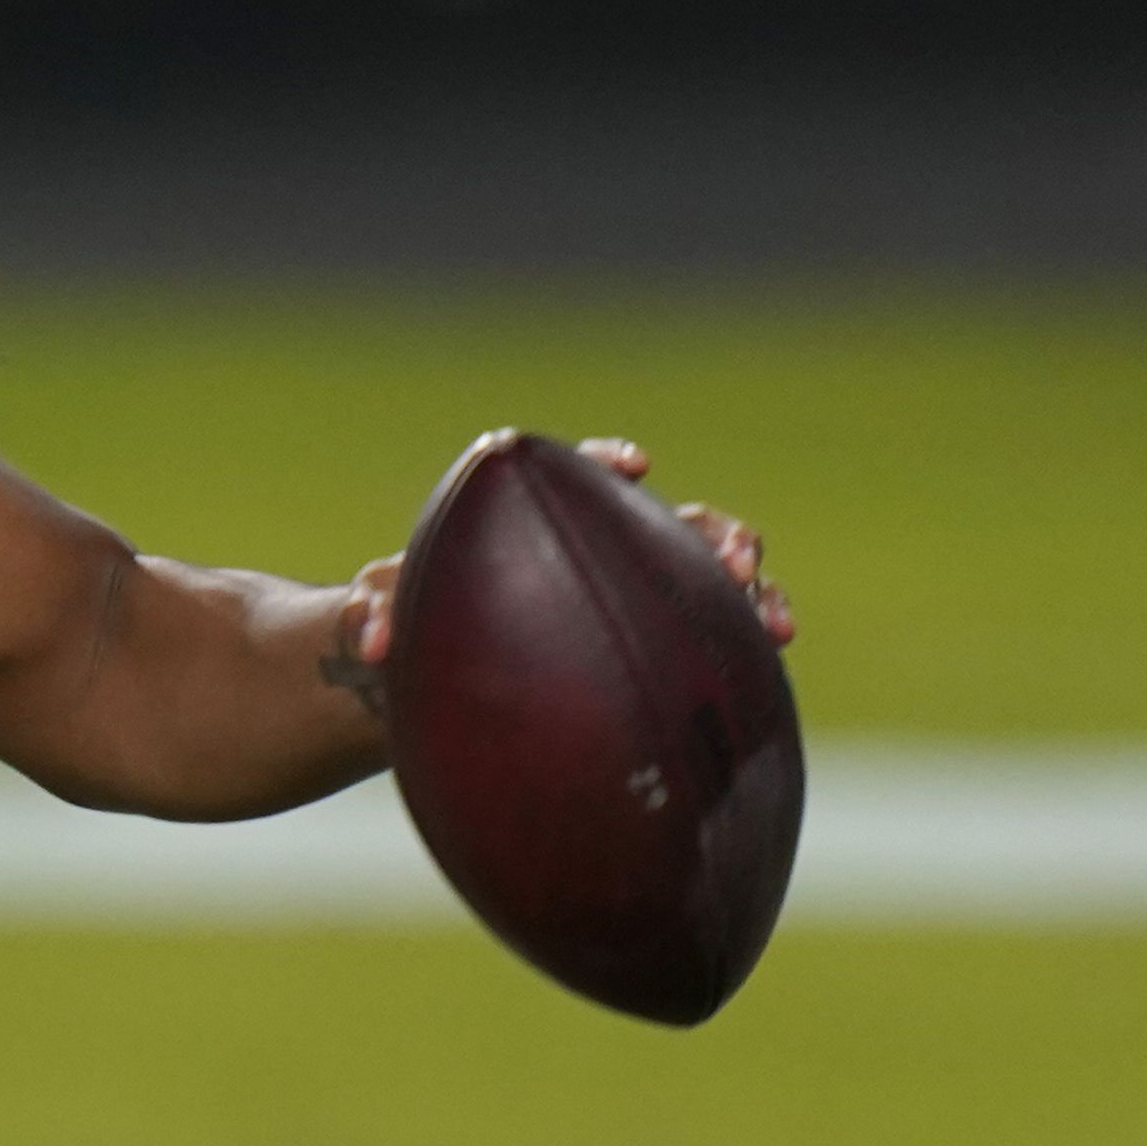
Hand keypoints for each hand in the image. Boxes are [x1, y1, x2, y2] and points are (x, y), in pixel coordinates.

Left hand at [321, 438, 794, 704]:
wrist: (426, 681)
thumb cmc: (404, 629)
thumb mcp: (376, 617)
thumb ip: (370, 614)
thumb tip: (374, 637)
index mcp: (535, 522)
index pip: (576, 476)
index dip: (606, 464)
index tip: (634, 466)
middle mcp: (597, 548)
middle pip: (668, 523)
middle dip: (710, 533)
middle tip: (733, 557)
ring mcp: (635, 595)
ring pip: (707, 577)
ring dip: (745, 586)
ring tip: (772, 618)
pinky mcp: (656, 645)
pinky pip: (711, 636)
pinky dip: (745, 638)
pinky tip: (776, 653)